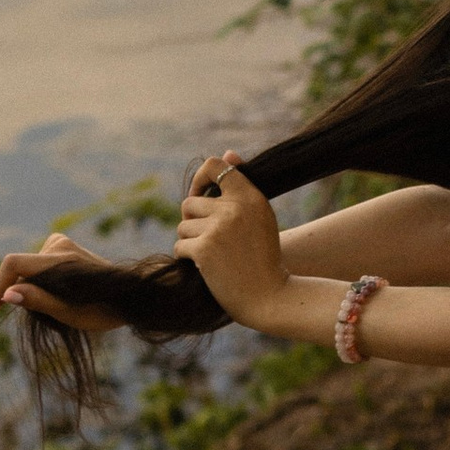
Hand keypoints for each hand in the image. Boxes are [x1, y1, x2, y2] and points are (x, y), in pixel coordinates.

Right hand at [0, 232, 118, 329]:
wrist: (130, 295)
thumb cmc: (102, 309)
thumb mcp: (68, 312)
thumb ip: (37, 300)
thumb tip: (7, 295)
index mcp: (59, 261)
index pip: (13, 263)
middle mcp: (59, 246)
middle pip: (21, 268)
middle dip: (20, 290)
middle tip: (43, 314)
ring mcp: (63, 244)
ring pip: (30, 267)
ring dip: (32, 286)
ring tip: (58, 305)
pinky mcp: (65, 246)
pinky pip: (40, 264)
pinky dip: (40, 280)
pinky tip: (61, 293)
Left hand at [174, 158, 290, 330]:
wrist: (270, 297)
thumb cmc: (264, 257)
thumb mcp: (261, 215)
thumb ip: (242, 186)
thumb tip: (228, 153)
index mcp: (250, 196)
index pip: (215, 166)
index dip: (199, 179)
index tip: (200, 196)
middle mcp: (234, 208)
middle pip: (190, 203)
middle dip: (193, 222)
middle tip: (208, 239)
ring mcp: (218, 228)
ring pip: (183, 226)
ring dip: (190, 241)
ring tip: (212, 256)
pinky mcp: (205, 250)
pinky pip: (179, 246)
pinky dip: (186, 258)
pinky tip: (205, 268)